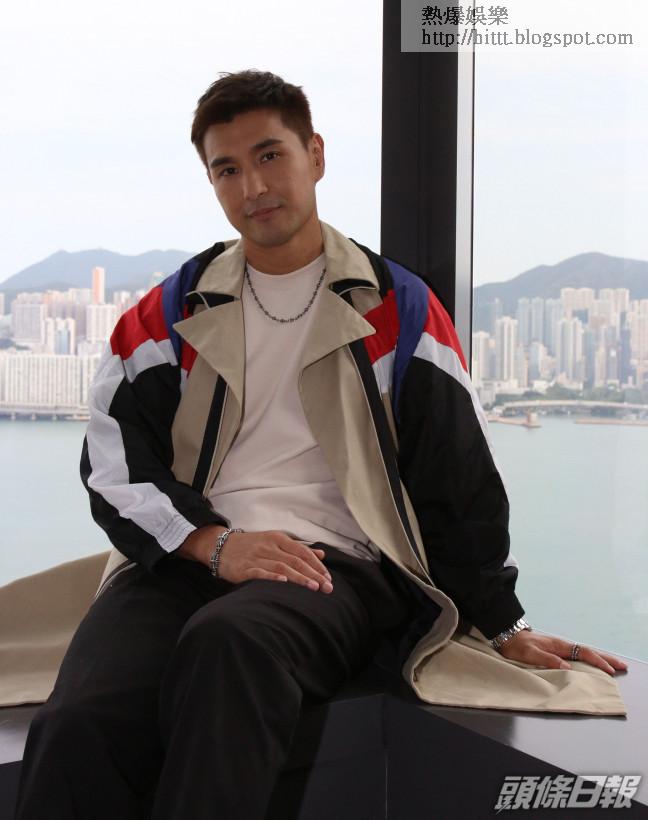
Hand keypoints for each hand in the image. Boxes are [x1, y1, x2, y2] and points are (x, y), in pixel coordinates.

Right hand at [177, 526, 332, 592]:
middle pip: (295, 561)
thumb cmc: (252, 545)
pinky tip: (284, 583)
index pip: (302, 552)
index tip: (328, 577)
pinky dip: (272, 578)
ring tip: (313, 587)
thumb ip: (299, 548)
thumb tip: (321, 554)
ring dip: (299, 577)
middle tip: (327, 587)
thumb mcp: (275, 541)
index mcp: (278, 538)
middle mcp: (269, 547)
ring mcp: (256, 557)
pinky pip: (260, 573)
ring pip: (281, 567)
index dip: (317, 565)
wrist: (220, 546)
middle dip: (313, 574)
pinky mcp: (244, 569)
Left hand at [497, 629, 628, 676]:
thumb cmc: (517, 646)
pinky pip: (577, 655)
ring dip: (600, 659)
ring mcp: (560, 647)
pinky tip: (593, 664)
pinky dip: (589, 659)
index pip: (584, 653)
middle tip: (622, 666)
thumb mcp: (530, 654)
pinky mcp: (556, 651)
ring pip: (585, 653)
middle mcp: (562, 645)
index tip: (610, 670)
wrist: (508, 637)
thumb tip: (568, 668)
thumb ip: (548, 660)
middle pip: (589, 651)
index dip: (598, 662)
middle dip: (606, 659)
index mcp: (558, 645)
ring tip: (613, 666)